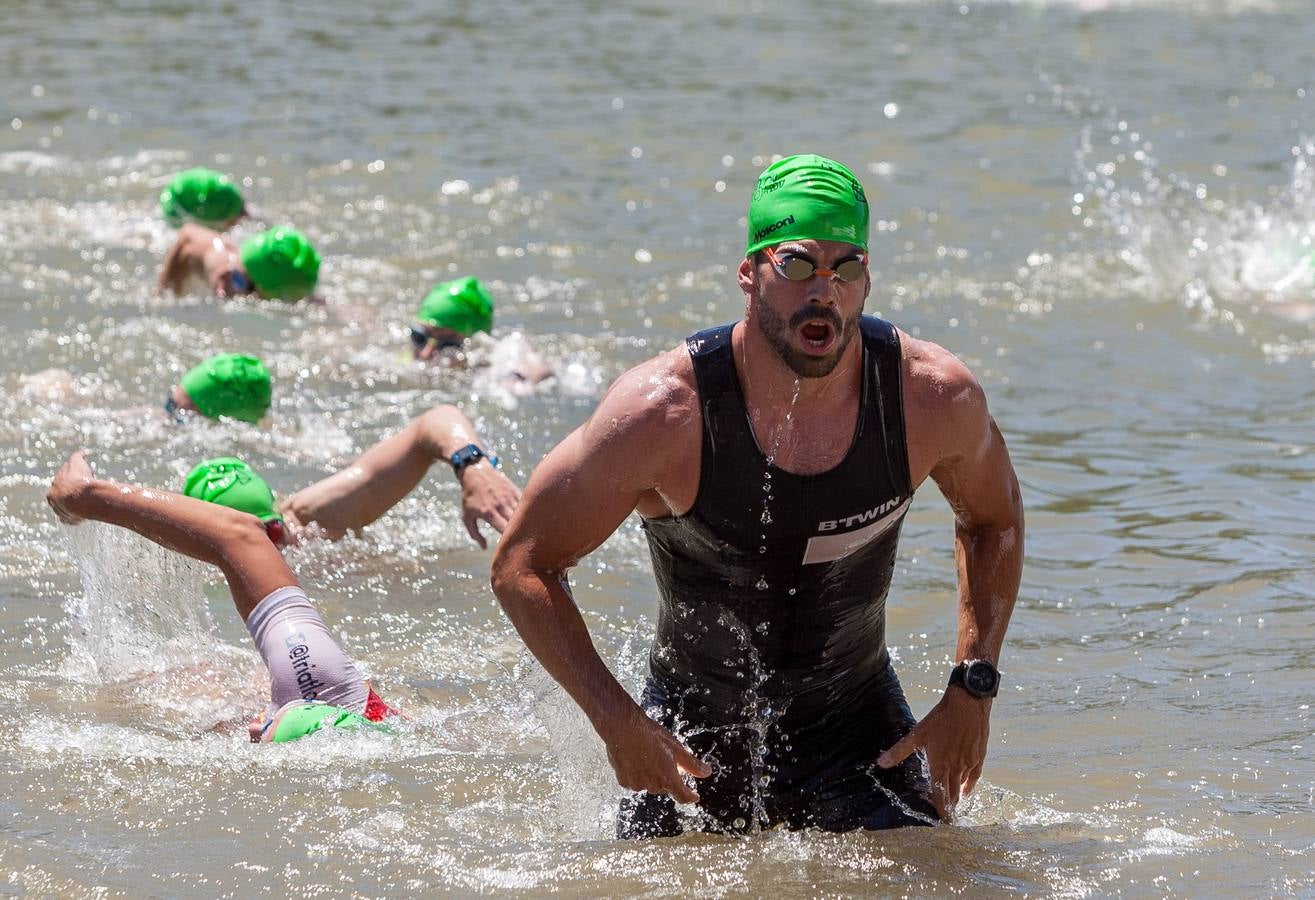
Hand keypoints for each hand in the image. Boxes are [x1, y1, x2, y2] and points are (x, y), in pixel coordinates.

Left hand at [47, 450, 94, 524]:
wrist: (82, 498)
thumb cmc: (79, 479)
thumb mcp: (78, 463)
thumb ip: (78, 457)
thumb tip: (82, 452)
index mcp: (52, 488)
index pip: (60, 483)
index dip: (70, 480)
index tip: (80, 479)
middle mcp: (54, 500)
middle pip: (61, 496)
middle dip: (70, 494)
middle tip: (82, 492)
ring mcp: (61, 511)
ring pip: (66, 509)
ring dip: (73, 507)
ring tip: (85, 504)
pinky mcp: (69, 519)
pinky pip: (72, 519)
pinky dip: (76, 518)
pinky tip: (83, 515)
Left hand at [457, 462, 520, 548]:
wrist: (475, 471)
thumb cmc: (469, 496)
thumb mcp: (466, 516)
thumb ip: (474, 533)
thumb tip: (484, 547)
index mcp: (489, 513)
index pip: (504, 531)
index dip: (510, 540)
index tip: (511, 548)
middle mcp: (501, 505)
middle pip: (516, 524)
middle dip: (520, 534)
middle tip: (523, 544)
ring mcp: (509, 497)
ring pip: (523, 514)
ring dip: (525, 524)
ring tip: (528, 534)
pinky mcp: (515, 491)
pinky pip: (524, 504)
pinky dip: (526, 513)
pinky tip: (528, 520)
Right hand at [601, 705, 712, 803]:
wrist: (623, 727)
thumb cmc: (651, 735)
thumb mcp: (676, 748)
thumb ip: (692, 764)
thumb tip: (706, 772)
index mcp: (668, 779)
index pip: (683, 796)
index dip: (690, 797)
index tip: (694, 797)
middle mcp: (653, 786)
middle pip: (665, 786)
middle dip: (668, 776)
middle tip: (665, 758)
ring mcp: (637, 785)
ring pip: (649, 783)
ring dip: (652, 775)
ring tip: (647, 754)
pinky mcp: (624, 781)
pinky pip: (635, 781)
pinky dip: (638, 773)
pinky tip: (635, 758)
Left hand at [877, 686, 990, 817]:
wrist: (968, 705)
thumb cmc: (941, 719)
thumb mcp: (917, 734)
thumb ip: (899, 751)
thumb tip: (881, 763)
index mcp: (940, 766)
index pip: (940, 797)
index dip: (940, 811)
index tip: (939, 820)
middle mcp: (957, 769)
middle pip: (953, 796)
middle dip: (948, 806)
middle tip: (943, 814)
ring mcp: (970, 764)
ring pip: (964, 787)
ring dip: (957, 795)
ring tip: (950, 801)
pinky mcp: (979, 757)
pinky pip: (975, 778)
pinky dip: (969, 786)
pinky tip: (966, 789)